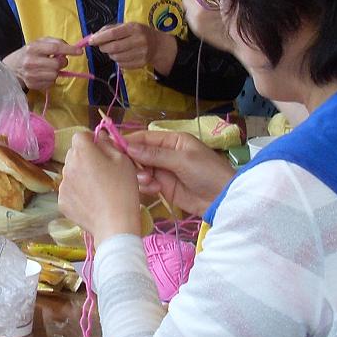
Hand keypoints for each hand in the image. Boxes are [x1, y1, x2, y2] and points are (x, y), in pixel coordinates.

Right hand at [5, 37, 74, 90]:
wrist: (13, 67)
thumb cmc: (30, 52)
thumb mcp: (39, 42)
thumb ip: (55, 42)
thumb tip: (71, 48)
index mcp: (33, 48)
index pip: (55, 48)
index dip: (69, 50)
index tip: (80, 51)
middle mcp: (31, 62)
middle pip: (57, 64)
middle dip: (62, 62)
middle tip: (58, 60)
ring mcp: (31, 75)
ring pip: (55, 75)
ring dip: (56, 71)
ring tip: (48, 67)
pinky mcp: (32, 85)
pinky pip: (50, 83)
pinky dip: (51, 79)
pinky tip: (44, 74)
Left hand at [58, 131, 143, 246]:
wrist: (115, 223)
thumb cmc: (123, 189)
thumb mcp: (123, 161)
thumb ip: (108, 144)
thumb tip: (100, 136)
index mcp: (82, 152)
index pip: (80, 136)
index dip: (91, 140)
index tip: (101, 149)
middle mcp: (68, 166)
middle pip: (74, 154)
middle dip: (85, 157)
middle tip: (102, 169)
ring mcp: (63, 185)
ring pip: (71, 172)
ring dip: (81, 174)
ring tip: (98, 188)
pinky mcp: (62, 201)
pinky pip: (69, 190)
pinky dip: (78, 192)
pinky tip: (91, 200)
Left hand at [88, 21, 174, 72]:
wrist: (157, 45)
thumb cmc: (138, 33)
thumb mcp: (127, 26)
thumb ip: (110, 29)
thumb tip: (94, 36)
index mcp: (134, 28)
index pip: (113, 33)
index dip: (100, 38)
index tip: (91, 41)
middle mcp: (139, 40)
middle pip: (114, 47)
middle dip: (103, 48)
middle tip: (102, 46)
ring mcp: (141, 53)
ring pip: (116, 57)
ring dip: (110, 54)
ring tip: (114, 50)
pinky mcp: (140, 64)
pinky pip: (122, 64)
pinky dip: (117, 60)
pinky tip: (122, 55)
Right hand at [120, 128, 234, 216]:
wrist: (222, 199)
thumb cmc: (207, 173)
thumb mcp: (183, 160)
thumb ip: (155, 154)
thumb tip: (129, 146)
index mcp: (172, 140)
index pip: (144, 137)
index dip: (128, 141)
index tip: (113, 148)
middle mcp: (165, 153)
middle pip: (139, 154)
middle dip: (134, 162)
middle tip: (134, 171)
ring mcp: (163, 171)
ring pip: (140, 170)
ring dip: (141, 176)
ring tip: (151, 182)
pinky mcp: (163, 187)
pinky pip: (147, 184)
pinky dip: (147, 187)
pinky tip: (156, 190)